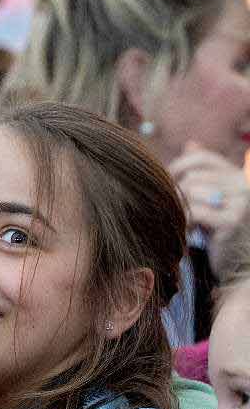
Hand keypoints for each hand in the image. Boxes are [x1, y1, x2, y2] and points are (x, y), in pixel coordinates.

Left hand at [168, 143, 249, 275]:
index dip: (178, 167)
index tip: (167, 183)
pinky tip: (188, 233)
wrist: (238, 264)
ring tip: (186, 225)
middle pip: (192, 177)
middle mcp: (245, 185)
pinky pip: (195, 212)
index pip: (201, 157)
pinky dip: (184, 223)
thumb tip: (190, 143)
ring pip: (191, 193)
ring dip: (181, 211)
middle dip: (177, 196)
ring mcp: (242, 202)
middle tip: (178, 214)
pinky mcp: (233, 220)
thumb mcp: (211, 198)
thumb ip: (204, 172)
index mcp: (239, 175)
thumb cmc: (220, 231)